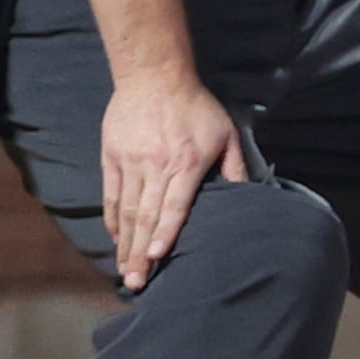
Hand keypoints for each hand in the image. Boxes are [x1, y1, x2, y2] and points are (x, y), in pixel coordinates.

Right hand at [100, 70, 246, 291]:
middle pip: (146, 216)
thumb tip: (248, 197)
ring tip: (125, 270)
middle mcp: (155, 166)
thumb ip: (235, 167)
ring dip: (125, 243)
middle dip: (140, 252)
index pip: (173, 206)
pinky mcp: (112, 157)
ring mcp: (130, 162)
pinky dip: (113, 219)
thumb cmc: (196, 106)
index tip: (156, 258)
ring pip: (126, 210)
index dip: (165, 234)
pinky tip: (116, 239)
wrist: (154, 76)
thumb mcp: (226, 133)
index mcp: (185, 163)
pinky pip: (111, 195)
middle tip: (136, 282)